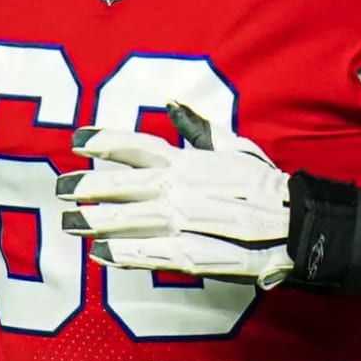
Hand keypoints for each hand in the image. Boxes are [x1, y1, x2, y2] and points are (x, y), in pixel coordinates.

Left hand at [56, 102, 294, 287]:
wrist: (300, 225)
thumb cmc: (265, 184)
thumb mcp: (235, 147)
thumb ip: (198, 129)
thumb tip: (172, 105)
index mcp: (192, 162)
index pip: (141, 146)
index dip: (106, 141)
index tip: (77, 139)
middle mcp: (186, 189)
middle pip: (128, 185)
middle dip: (91, 186)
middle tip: (60, 188)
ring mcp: (191, 223)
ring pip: (135, 220)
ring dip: (99, 221)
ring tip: (70, 222)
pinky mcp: (198, 255)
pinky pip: (154, 254)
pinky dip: (126, 254)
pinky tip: (101, 253)